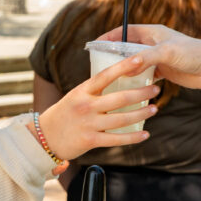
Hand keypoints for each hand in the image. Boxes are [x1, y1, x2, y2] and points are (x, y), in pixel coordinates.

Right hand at [37, 55, 158, 160]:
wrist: (44, 137)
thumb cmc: (64, 114)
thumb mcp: (75, 96)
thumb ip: (95, 90)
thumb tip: (119, 80)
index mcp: (82, 91)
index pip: (105, 75)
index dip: (124, 66)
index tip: (140, 59)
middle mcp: (86, 105)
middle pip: (120, 98)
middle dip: (141, 94)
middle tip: (155, 90)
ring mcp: (89, 124)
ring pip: (122, 119)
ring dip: (141, 114)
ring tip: (154, 109)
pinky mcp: (90, 140)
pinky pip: (116, 139)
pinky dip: (133, 137)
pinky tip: (144, 134)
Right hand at [96, 24, 200, 91]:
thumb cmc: (192, 54)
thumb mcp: (166, 53)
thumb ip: (144, 58)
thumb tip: (124, 68)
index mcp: (152, 32)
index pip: (124, 31)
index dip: (108, 37)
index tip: (94, 45)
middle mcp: (153, 43)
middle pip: (127, 47)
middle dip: (113, 55)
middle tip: (98, 65)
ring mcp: (158, 58)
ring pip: (134, 63)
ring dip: (124, 70)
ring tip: (110, 79)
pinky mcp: (164, 71)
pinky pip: (144, 75)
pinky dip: (136, 80)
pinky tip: (128, 89)